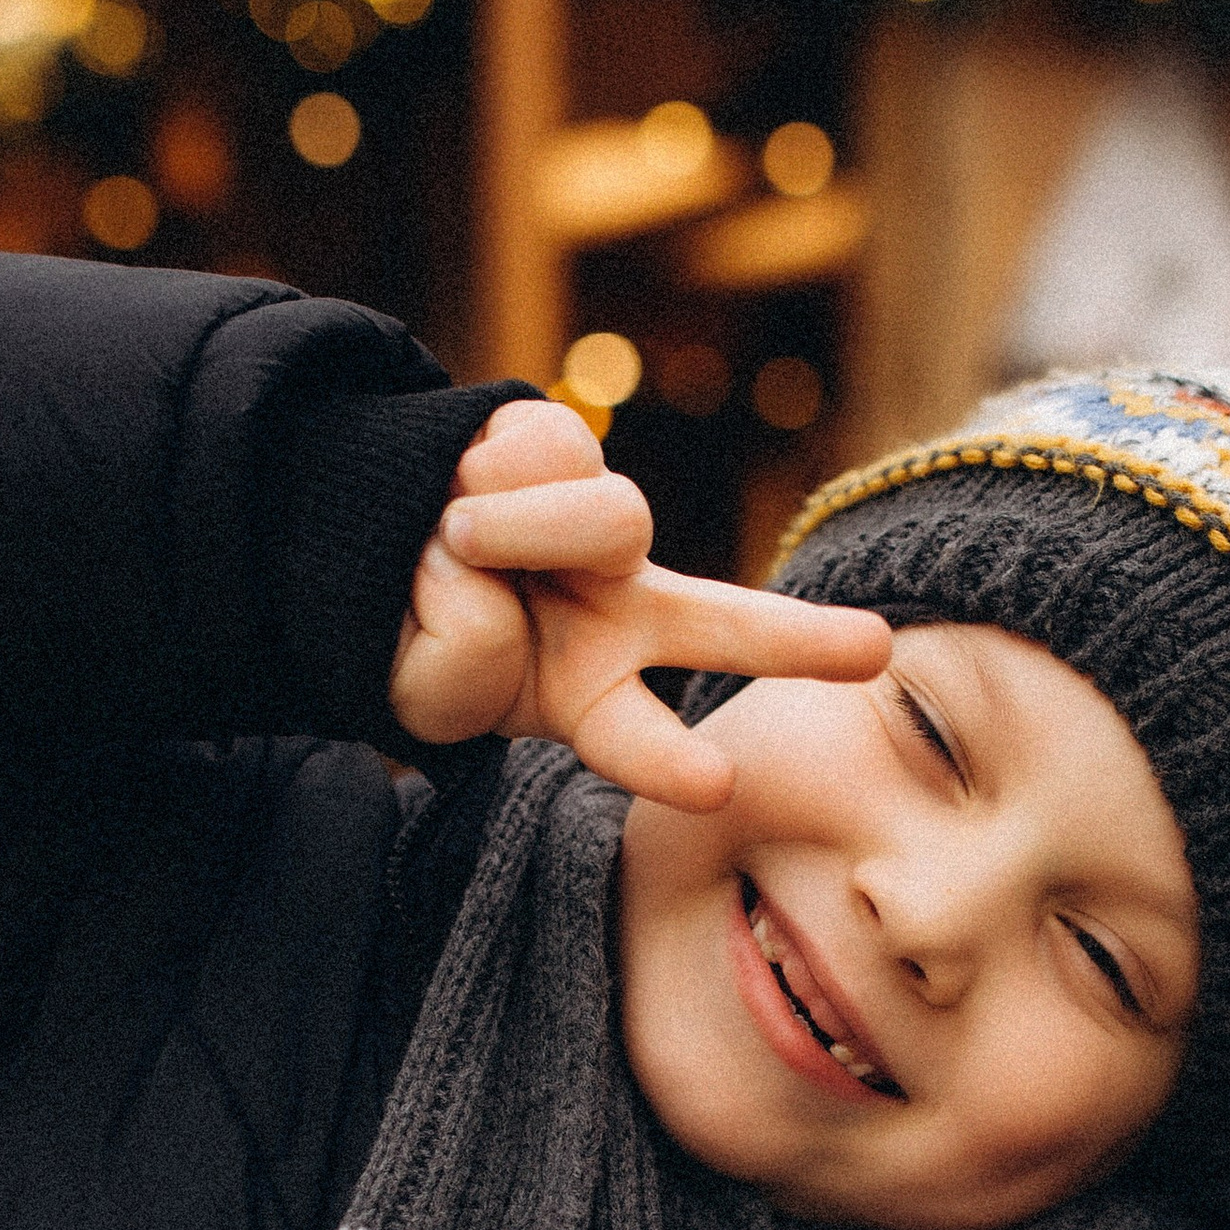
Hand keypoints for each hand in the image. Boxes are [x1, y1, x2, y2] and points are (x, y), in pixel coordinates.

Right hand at [388, 398, 889, 808]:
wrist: (354, 549)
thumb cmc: (412, 634)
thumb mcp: (434, 677)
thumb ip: (468, 639)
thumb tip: (481, 540)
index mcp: (592, 688)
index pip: (640, 736)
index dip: (669, 764)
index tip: (718, 785)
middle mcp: (616, 606)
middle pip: (721, 622)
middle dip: (798, 642)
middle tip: (875, 651)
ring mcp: (591, 525)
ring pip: (607, 518)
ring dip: (514, 531)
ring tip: (452, 544)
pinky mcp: (555, 444)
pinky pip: (532, 455)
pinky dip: (478, 479)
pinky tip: (451, 491)